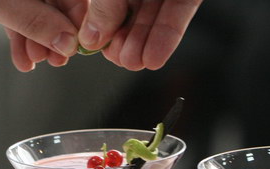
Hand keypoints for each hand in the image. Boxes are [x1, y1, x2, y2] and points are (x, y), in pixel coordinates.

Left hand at [0, 0, 86, 71]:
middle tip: (56, 59)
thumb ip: (29, 19)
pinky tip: (23, 60)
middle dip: (59, 32)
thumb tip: (66, 40)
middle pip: (58, 2)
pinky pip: (20, 18)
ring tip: (36, 62)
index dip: (78, 16)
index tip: (79, 43)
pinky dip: (21, 40)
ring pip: (39, 13)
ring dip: (40, 41)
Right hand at [78, 0, 203, 70]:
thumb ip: (104, 6)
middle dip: (124, 40)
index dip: (99, 26)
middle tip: (121, 59)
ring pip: (152, 18)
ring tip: (136, 62)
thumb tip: (91, 38)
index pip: (103, 5)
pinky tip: (155, 56)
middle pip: (128, 13)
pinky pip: (178, 15)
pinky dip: (167, 36)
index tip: (96, 46)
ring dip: (143, 44)